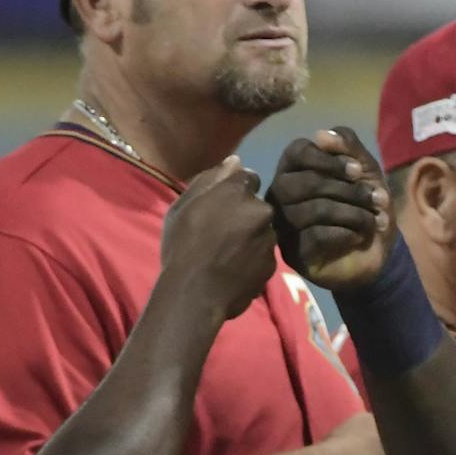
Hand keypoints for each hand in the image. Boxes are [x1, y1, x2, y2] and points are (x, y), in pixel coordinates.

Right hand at [159, 156, 275, 317]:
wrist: (195, 293)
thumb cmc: (182, 246)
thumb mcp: (183, 207)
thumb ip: (210, 180)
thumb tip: (234, 161)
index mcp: (238, 191)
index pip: (248, 177)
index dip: (235, 191)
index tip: (222, 206)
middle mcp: (262, 210)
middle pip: (257, 206)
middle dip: (244, 215)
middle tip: (221, 234)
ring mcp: (270, 238)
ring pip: (262, 231)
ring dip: (250, 237)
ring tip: (226, 255)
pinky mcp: (273, 264)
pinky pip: (263, 255)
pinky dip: (252, 259)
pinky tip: (233, 270)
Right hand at [268, 128, 394, 289]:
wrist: (378, 251)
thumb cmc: (364, 204)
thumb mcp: (365, 170)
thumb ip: (348, 146)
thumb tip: (320, 134)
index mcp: (295, 169)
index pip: (297, 152)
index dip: (329, 159)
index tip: (358, 170)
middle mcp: (282, 195)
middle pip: (304, 183)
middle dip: (347, 190)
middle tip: (377, 198)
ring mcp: (284, 225)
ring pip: (314, 210)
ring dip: (354, 213)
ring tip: (375, 220)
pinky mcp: (294, 253)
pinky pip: (317, 236)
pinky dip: (347, 233)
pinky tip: (358, 237)